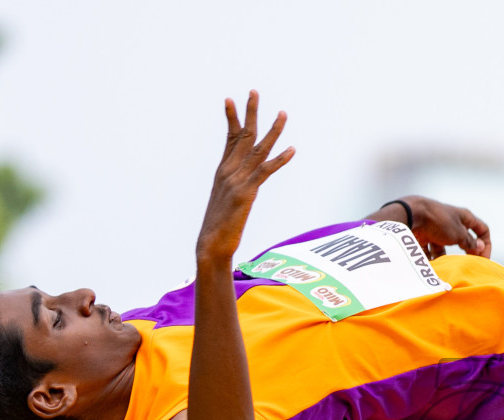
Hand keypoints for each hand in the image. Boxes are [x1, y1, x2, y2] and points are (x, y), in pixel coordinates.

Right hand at [195, 91, 293, 262]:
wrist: (211, 244)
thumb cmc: (219, 227)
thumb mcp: (225, 201)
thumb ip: (233, 188)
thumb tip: (240, 187)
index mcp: (223, 171)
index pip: (229, 139)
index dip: (231, 118)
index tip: (231, 99)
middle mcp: (229, 171)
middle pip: (242, 135)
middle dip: (250, 112)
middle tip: (254, 91)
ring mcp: (237, 180)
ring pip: (257, 148)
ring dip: (273, 130)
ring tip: (283, 113)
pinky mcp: (246, 193)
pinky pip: (265, 171)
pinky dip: (280, 160)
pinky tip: (292, 149)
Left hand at [401, 196, 491, 257]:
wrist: (411, 216)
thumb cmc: (438, 221)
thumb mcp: (459, 234)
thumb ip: (470, 242)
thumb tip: (479, 247)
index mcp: (464, 217)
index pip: (482, 230)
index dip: (486, 244)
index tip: (483, 259)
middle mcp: (451, 222)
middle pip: (464, 239)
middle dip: (466, 252)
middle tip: (466, 265)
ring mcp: (437, 229)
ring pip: (445, 247)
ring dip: (445, 258)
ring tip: (444, 266)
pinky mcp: (424, 235)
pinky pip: (430, 250)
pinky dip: (431, 258)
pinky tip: (429, 264)